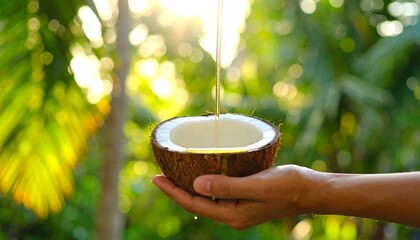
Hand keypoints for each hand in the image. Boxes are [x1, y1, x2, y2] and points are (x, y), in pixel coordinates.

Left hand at [152, 165, 312, 229]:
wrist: (309, 190)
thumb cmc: (288, 187)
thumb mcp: (257, 186)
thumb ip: (227, 187)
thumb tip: (196, 185)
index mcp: (233, 215)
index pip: (194, 204)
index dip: (173, 192)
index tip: (156, 178)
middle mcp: (232, 214)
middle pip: (197, 203)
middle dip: (177, 189)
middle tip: (160, 174)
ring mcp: (238, 208)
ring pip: (207, 198)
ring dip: (189, 186)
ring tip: (175, 172)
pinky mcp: (245, 199)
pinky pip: (218, 192)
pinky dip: (206, 183)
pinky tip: (202, 172)